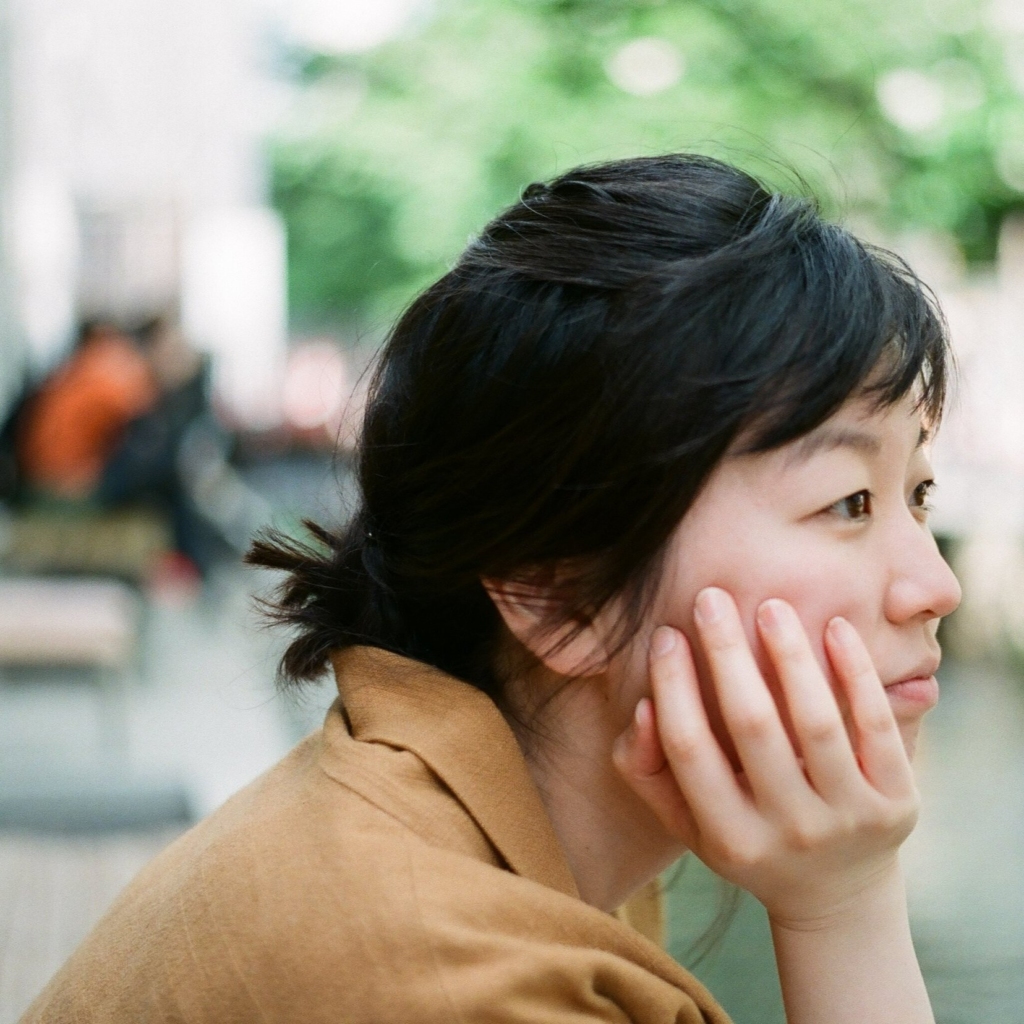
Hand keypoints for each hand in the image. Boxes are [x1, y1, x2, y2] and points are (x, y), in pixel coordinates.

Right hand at [612, 587, 919, 928]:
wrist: (837, 892)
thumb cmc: (746, 836)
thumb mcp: (687, 821)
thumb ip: (647, 768)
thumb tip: (645, 705)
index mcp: (729, 839)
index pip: (690, 749)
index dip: (673, 687)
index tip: (666, 634)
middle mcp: (790, 833)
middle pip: (752, 727)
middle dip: (727, 654)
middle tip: (711, 598)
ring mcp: (849, 820)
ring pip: (816, 723)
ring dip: (791, 655)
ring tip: (771, 606)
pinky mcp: (899, 803)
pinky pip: (877, 728)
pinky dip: (857, 674)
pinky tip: (836, 629)